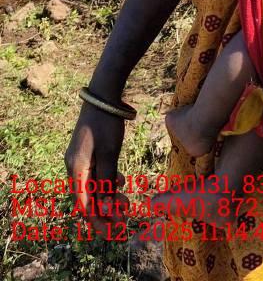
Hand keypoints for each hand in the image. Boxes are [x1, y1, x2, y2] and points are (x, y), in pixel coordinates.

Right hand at [64, 103, 128, 228]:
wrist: (102, 95)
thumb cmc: (106, 124)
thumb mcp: (109, 153)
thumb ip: (107, 180)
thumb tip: (107, 207)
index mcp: (76, 170)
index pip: (84, 205)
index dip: (98, 220)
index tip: (113, 231)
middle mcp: (74, 167)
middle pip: (88, 198)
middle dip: (105, 210)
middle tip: (124, 217)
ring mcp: (80, 159)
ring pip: (93, 185)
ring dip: (108, 196)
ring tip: (125, 200)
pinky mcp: (87, 151)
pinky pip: (95, 173)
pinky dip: (107, 181)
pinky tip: (120, 182)